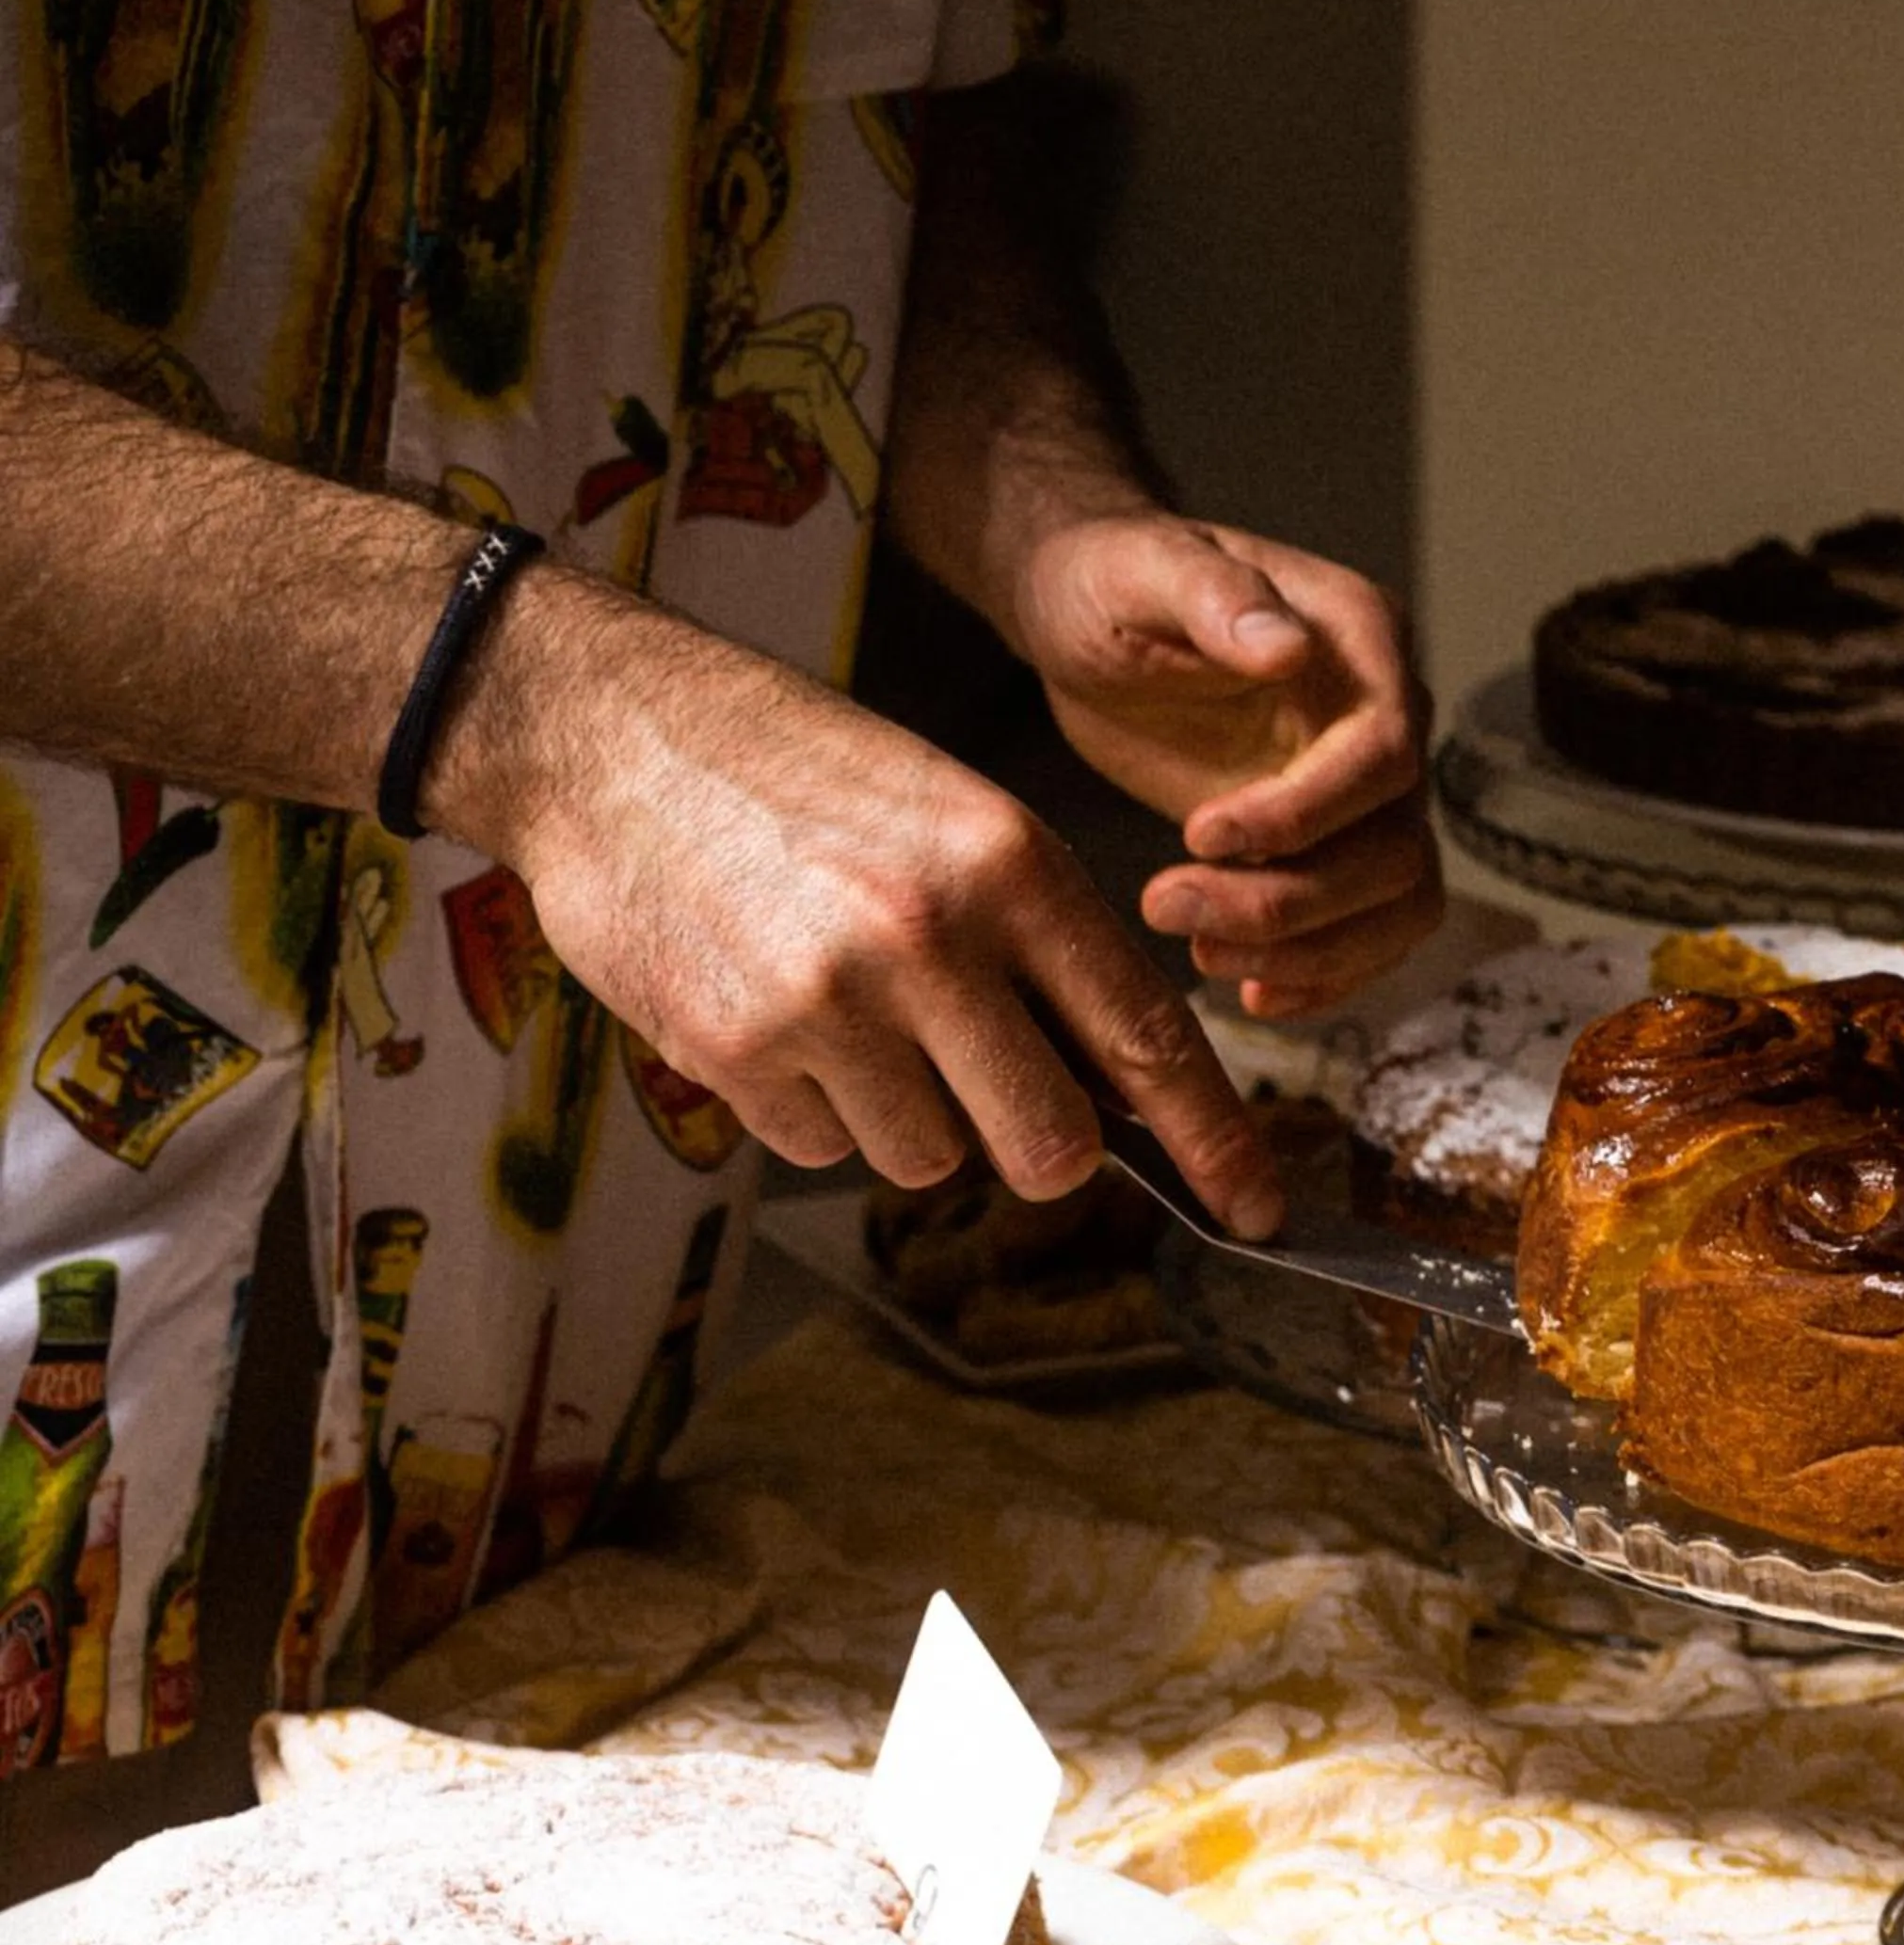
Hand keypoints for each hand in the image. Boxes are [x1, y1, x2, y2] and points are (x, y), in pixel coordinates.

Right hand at [444, 578, 1283, 1233]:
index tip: (1258, 1209)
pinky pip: (821, 1150)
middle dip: (1036, 1147)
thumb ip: (1039, 944)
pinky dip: (811, 1108)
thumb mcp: (950, 816)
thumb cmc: (792, 772)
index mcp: (1007, 861)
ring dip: (905, 1118)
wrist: (603, 734)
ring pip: (928, 1161)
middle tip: (992, 1097)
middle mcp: (928, 936)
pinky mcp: (730, 1053)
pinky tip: (773, 1012)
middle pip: (1047, 1145)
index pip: (1144, 1035)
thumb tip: (1121, 1091)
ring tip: (847, 1011)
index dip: (1214, 1140)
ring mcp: (824, 1003)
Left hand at [1011, 512, 1443, 1018]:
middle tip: (1167, 907)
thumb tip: (1287, 649)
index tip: (1200, 835)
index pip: (1384, 751)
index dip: (1305, 812)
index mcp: (1360, 640)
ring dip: (1311, 952)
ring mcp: (1364, 793)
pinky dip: (1324, 974)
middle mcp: (1385, 719)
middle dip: (1289, 900)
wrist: (1086, 618)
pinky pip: (1369, 931)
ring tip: (1202, 960)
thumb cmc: (1109, 579)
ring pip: (1395, 903)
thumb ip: (1215, 599)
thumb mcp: (1142, 568)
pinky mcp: (1329, 846)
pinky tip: (1251, 992)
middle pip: (1394, 848)